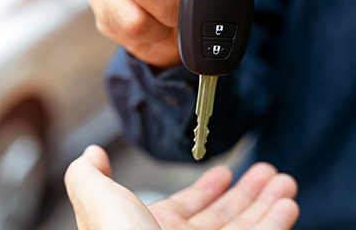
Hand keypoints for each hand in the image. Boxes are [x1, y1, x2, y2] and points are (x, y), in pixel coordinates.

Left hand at [64, 145, 298, 229]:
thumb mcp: (96, 201)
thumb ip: (89, 176)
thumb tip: (92, 153)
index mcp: (149, 229)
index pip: (184, 207)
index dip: (205, 189)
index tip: (224, 172)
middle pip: (221, 218)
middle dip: (245, 193)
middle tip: (267, 172)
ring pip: (245, 228)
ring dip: (266, 204)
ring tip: (284, 181)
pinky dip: (275, 224)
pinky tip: (287, 205)